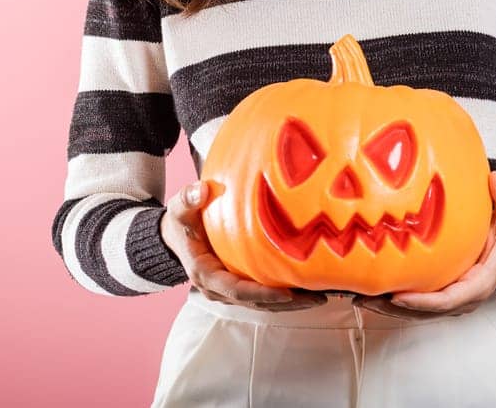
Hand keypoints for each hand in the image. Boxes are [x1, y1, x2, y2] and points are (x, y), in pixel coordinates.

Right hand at [161, 180, 328, 311]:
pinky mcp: (238, 288)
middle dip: (288, 303)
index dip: (263, 294)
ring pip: (262, 305)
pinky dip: (285, 296)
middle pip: (256, 304)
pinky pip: (263, 297)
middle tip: (318, 297)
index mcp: (205, 274)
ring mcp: (228, 292)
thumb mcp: (180, 208)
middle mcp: (217, 290)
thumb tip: (202, 190)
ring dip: (292, 303)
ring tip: (320, 295)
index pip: (237, 290)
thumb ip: (188, 199)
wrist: (175, 237)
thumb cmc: (181, 223)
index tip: (288, 293)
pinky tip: (307, 288)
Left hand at [358, 171, 495, 320]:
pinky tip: (368, 293)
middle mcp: (463, 298)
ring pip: (417, 312)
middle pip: (427, 311)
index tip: (398, 297)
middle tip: (364, 300)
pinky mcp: (440, 294)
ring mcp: (451, 299)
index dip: (424, 302)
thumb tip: (495, 179)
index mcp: (479, 284)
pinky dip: (392, 302)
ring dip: (387, 309)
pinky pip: (415, 304)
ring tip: (358, 299)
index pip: (449, 300)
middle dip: (395, 309)